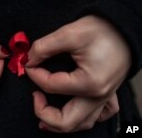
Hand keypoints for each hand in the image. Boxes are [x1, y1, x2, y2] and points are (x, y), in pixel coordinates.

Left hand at [25, 15, 130, 131]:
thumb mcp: (70, 33)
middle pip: (65, 121)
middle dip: (43, 112)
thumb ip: (44, 47)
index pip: (50, 86)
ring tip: (45, 112)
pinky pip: (98, 115)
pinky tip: (75, 110)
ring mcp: (105, 97)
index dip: (34, 74)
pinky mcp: (108, 94)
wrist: (124, 28)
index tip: (29, 63)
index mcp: (88, 83)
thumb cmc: (103, 29)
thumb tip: (29, 59)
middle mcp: (98, 96)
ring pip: (81, 123)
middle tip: (34, 96)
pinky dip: (84, 117)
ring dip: (60, 122)